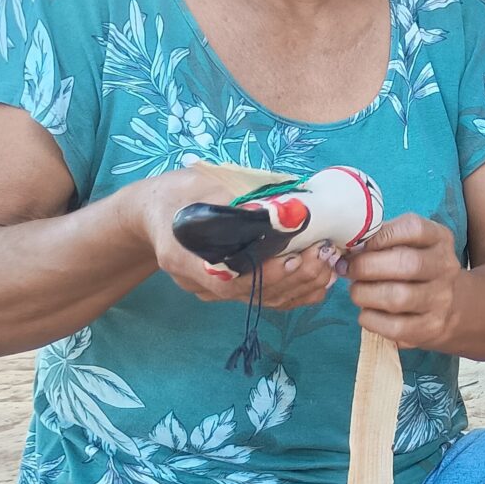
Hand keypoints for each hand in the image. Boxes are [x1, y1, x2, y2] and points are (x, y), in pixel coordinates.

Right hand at [128, 165, 336, 310]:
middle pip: (250, 293)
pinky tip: (322, 276)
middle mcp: (197, 281)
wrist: (154, 213)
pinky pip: (267, 299)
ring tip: (329, 261)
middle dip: (294, 275)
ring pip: (263, 300)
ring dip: (302, 284)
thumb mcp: (198, 183)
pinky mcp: (230, 290)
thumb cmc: (177, 194)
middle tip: (324, 252)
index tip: (294, 257)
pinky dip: (298, 291)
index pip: (223, 278)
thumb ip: (236, 196)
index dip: (262, 274)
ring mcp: (213, 290)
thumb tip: (285, 203)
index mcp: (181, 254)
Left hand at [344, 213, 461, 349]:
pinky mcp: (431, 327)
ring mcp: (441, 299)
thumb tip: (347, 245)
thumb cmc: (416, 268)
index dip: (380, 236)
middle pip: (407, 264)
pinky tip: (367, 312)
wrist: (451, 306)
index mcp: (439, 239)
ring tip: (357, 292)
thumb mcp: (409, 243)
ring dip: (365, 294)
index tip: (358, 244)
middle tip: (348, 269)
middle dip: (366, 266)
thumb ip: (382, 238)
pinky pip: (395, 327)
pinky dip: (371, 319)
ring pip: (398, 297)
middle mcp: (446, 267)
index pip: (414, 229)